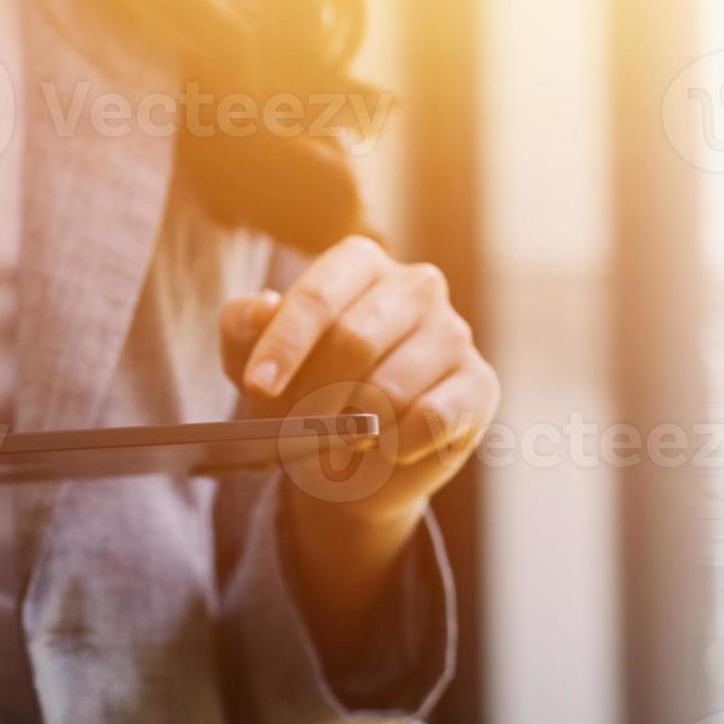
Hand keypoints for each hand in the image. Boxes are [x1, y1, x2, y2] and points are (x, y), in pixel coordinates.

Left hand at [220, 236, 497, 663]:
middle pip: (355, 340)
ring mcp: (454, 332)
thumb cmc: (304, 394)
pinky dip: (396, 445)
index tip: (256, 389)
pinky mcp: (479, 383)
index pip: (318, 296)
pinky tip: (387, 447)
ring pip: (392, 387)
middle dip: (316, 397)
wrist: (358, 461)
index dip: (284, 345)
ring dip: (355, 429)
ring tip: (343, 440)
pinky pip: (431, 418)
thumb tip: (261, 308)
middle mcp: (416, 285)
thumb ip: (243, 327)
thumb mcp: (256, 362)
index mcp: (360, 262)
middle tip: (298, 431)